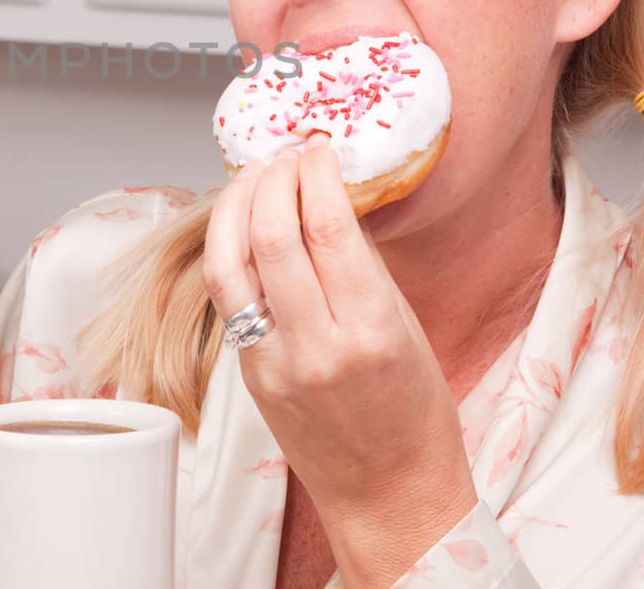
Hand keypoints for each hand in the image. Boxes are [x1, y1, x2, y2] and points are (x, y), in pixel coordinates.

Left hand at [201, 135, 477, 587]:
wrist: (389, 495)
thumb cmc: (414, 415)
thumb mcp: (406, 329)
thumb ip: (360, 267)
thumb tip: (325, 201)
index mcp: (370, 330)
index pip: (329, 227)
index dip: (316, 174)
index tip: (318, 149)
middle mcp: (315, 346)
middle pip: (271, 235)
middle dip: (272, 179)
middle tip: (285, 155)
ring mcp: (272, 363)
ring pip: (229, 263)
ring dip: (235, 207)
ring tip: (252, 176)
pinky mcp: (247, 375)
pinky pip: (229, 299)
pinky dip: (231, 250)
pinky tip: (243, 224)